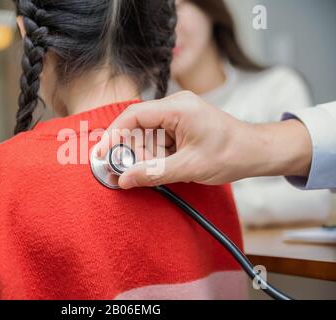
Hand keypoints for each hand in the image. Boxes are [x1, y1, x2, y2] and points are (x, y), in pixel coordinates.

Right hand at [96, 91, 311, 188]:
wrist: (255, 152)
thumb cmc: (230, 154)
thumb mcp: (188, 167)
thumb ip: (153, 173)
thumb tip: (124, 180)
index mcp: (177, 108)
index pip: (133, 116)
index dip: (113, 135)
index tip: (101, 153)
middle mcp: (175, 105)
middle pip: (138, 128)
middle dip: (136, 152)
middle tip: (138, 174)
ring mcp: (178, 114)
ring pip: (147, 136)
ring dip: (149, 156)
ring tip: (168, 169)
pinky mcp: (180, 124)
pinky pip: (158, 139)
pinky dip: (159, 155)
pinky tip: (172, 165)